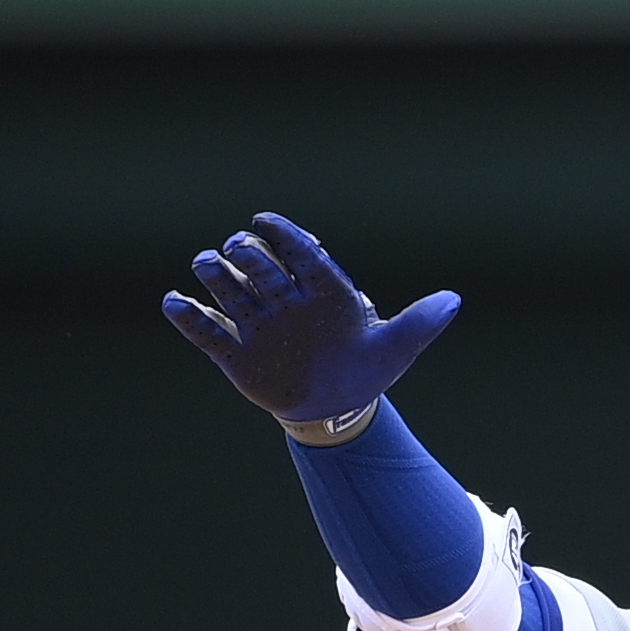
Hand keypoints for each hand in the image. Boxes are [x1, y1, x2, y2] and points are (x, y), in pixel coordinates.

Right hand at [161, 213, 460, 424]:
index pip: (297, 250)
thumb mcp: (395, 349)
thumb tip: (454, 300)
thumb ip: (419, 323)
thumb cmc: (365, 368)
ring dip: (214, 274)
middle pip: (256, 263)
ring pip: (227, 288)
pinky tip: (176, 304)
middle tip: (238, 251)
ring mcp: (256, 323)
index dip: (280, 233)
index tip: (264, 222)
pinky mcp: (235, 352)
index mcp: (319, 288)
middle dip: (245, 253)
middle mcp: (283, 298)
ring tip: (207, 265)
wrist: (337, 408)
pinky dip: (188, 317)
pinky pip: (206, 330)